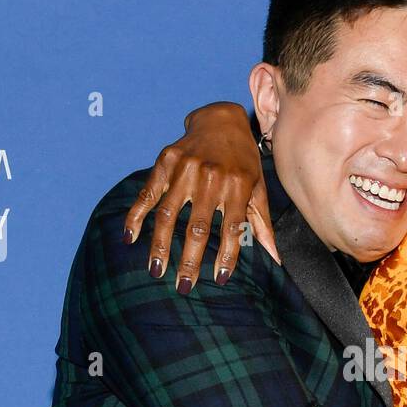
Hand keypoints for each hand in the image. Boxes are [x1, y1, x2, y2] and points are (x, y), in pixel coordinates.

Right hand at [122, 102, 279, 290]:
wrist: (222, 119)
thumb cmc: (244, 161)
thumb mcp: (258, 188)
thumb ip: (262, 224)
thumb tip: (276, 260)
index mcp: (238, 186)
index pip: (232, 229)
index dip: (226, 256)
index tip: (219, 280)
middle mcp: (212, 177)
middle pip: (197, 227)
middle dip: (190, 260)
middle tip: (183, 286)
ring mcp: (186, 168)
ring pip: (168, 214)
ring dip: (160, 245)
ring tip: (156, 270)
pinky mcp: (165, 160)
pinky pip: (148, 193)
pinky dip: (136, 215)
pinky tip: (130, 238)